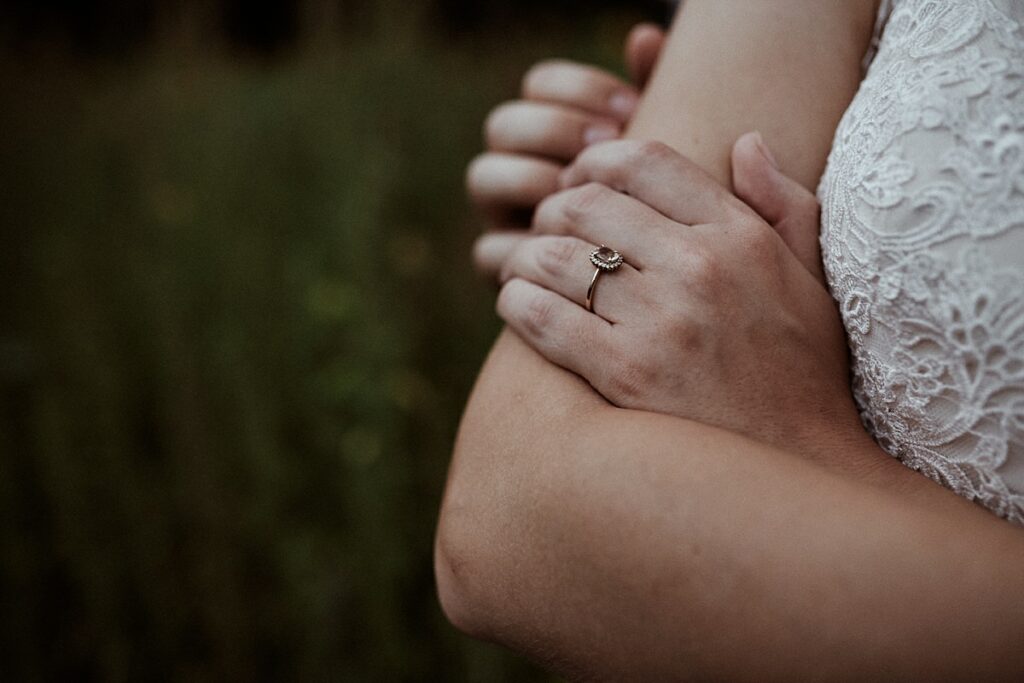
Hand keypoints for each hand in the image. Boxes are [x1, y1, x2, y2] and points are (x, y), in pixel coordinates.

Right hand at [468, 24, 665, 277]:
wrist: (665, 305)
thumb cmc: (671, 225)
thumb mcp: (670, 163)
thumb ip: (660, 98)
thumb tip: (643, 36)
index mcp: (558, 132)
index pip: (541, 84)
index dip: (577, 88)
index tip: (630, 108)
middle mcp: (523, 168)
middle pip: (504, 124)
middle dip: (554, 129)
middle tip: (606, 146)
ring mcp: (508, 218)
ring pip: (485, 177)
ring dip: (531, 178)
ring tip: (585, 198)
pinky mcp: (506, 271)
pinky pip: (489, 249)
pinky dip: (521, 246)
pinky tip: (570, 252)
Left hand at [495, 134, 861, 453]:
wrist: (798, 465)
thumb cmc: (803, 371)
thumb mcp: (813, 279)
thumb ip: (784, 204)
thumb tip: (744, 142)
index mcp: (740, 235)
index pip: (644, 161)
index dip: (594, 162)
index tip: (578, 180)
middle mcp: (700, 267)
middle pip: (586, 203)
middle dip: (551, 210)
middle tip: (544, 230)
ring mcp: (661, 321)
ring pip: (554, 255)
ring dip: (524, 255)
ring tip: (523, 268)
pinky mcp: (626, 373)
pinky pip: (542, 316)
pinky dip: (516, 301)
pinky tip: (516, 304)